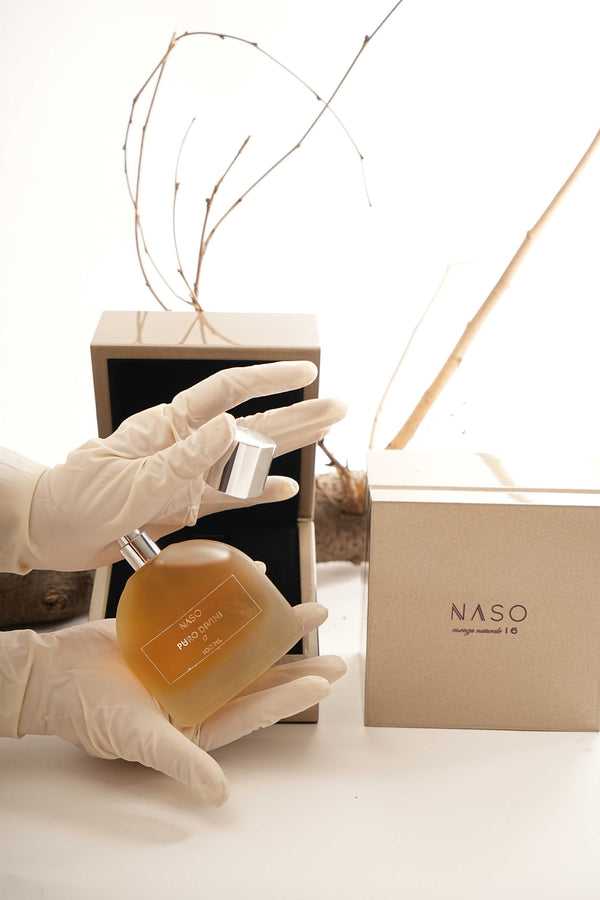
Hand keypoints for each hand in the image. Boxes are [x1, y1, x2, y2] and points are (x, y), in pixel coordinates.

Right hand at [7, 588, 345, 805]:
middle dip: (296, 666)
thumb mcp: (138, 739)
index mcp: (196, 721)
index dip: (290, 696)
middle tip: (334, 654)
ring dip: (273, 630)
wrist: (53, 674)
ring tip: (306, 611)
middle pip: (257, 677)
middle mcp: (199, 691)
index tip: (324, 680)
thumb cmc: (89, 713)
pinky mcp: (174, 633)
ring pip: (241, 644)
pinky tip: (257, 578)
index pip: (254, 709)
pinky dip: (233, 597)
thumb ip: (181, 761)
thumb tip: (221, 794)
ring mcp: (188, 661)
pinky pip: (212, 614)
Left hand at [25, 360, 344, 570]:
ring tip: (325, 433)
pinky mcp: (184, 505)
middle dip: (297, 415)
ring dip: (288, 450)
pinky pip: (230, 499)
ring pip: (248, 461)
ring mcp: (188, 476)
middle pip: (252, 426)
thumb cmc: (77, 497)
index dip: (270, 381)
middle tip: (339, 407)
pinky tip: (286, 487)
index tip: (306, 374)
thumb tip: (234, 426)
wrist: (50, 532)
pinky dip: (258, 494)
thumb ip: (184, 457)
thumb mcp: (130, 479)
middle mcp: (186, 445)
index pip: (228, 393)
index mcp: (169, 426)